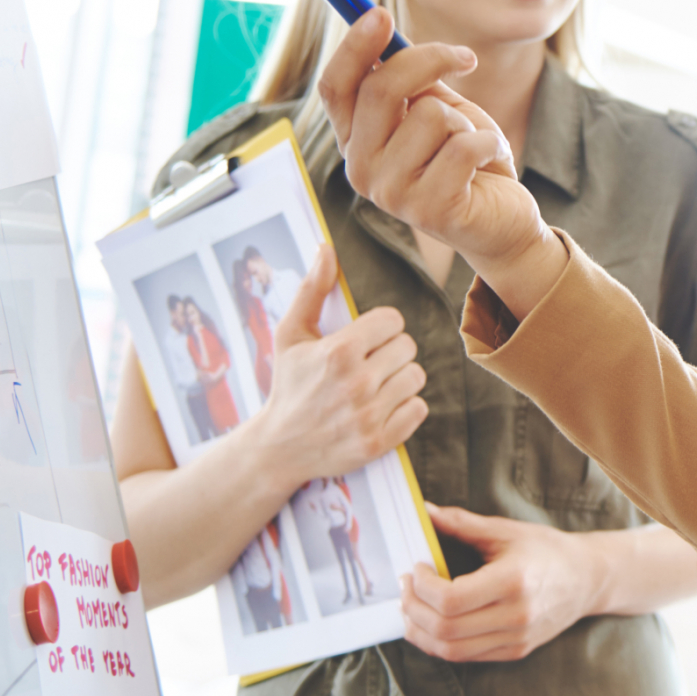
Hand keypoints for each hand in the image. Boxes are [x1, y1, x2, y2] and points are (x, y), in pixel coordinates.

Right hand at [247, 247, 426, 489]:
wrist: (277, 448)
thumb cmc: (288, 385)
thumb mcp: (290, 335)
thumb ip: (312, 289)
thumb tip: (325, 247)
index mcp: (339, 352)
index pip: (393, 320)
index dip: (380, 328)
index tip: (364, 339)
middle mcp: (356, 383)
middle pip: (408, 347)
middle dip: (390, 352)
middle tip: (367, 364)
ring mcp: (368, 415)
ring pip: (417, 377)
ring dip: (399, 379)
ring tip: (373, 386)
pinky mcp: (379, 442)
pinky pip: (419, 409)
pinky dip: (405, 407)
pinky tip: (379, 407)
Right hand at [317, 12, 560, 308]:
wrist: (504, 221)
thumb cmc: (470, 160)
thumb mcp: (440, 110)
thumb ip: (412, 81)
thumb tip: (383, 27)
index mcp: (356, 140)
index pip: (336, 87)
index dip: (354, 47)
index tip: (381, 13)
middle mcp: (361, 168)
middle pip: (380, 90)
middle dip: (429, 60)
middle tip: (467, 57)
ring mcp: (391, 194)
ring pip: (431, 116)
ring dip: (466, 121)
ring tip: (472, 147)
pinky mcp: (429, 210)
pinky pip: (464, 146)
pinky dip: (489, 143)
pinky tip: (489, 163)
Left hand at [401, 504, 597, 661]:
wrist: (587, 578)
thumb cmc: (546, 550)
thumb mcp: (506, 531)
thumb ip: (461, 524)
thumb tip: (422, 510)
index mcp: (514, 580)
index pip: (451, 599)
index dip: (421, 587)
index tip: (415, 569)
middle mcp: (517, 615)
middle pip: (445, 628)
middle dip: (413, 609)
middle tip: (405, 588)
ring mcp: (517, 638)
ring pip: (451, 650)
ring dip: (420, 631)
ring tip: (411, 608)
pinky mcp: (515, 652)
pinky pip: (466, 656)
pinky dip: (440, 643)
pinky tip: (432, 622)